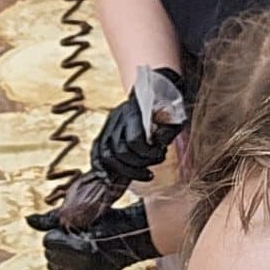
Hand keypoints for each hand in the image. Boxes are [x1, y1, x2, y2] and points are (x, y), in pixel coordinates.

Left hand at [27, 202, 159, 269]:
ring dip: (61, 261)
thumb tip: (27, 219)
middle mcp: (81, 268)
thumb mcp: (79, 215)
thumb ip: (50, 221)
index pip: (48, 242)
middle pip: (49, 256)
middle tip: (76, 241)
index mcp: (80, 249)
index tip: (71, 232)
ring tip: (78, 253)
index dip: (57, 234)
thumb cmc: (108, 220)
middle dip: (58, 248)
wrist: (132, 237)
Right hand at [91, 68, 185, 182]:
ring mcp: (108, 125)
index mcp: (134, 112)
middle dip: (136, 166)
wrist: (153, 91)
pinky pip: (95, 151)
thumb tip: (158, 144)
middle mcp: (117, 118)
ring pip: (105, 154)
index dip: (147, 154)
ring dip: (122, 171)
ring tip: (139, 175)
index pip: (134, 140)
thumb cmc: (166, 108)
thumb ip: (168, 131)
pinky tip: (108, 178)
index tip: (160, 155)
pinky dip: (99, 167)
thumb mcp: (173, 116)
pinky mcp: (104, 132)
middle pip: (118, 151)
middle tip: (150, 170)